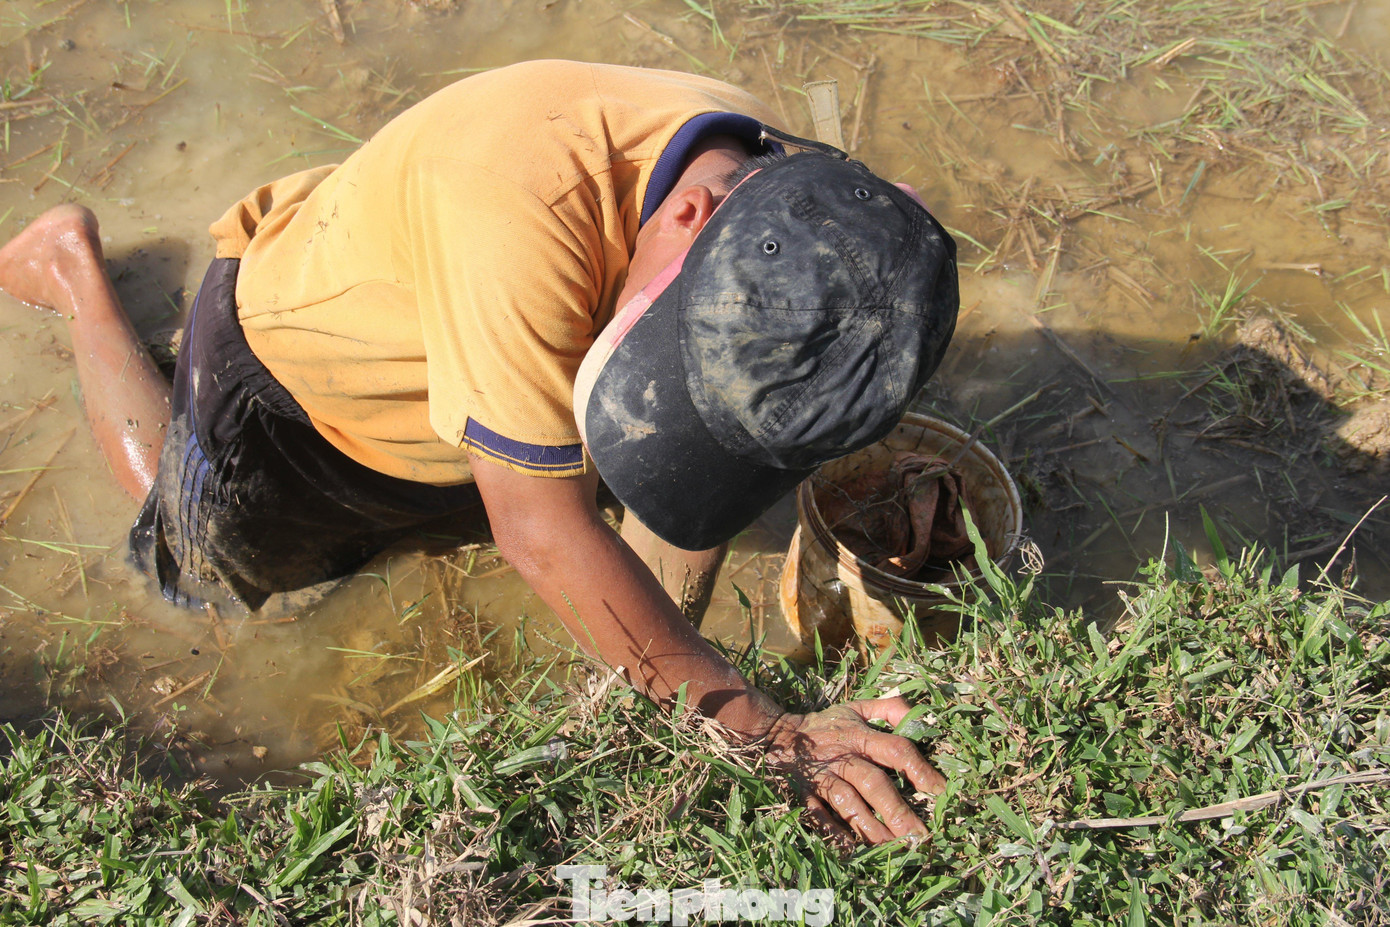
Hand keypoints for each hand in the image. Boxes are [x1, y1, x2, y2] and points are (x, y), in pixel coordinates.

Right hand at [763, 697, 945, 845]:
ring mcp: (823, 777)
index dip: (920, 770)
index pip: (896, 750)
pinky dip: (833, 831)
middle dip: (898, 810)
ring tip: (894, 848)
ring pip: (848, 803)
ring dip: (870, 826)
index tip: (940, 791)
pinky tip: (851, 848)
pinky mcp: (805, 794)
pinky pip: (818, 815)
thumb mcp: (859, 707)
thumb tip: (925, 721)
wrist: (779, 733)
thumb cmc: (829, 724)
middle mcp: (844, 757)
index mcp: (861, 735)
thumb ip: (892, 709)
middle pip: (873, 783)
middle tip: (921, 836)